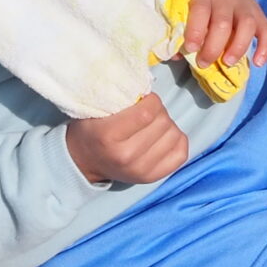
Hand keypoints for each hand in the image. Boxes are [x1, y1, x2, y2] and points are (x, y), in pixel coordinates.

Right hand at [67, 93, 189, 185]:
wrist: (85, 161)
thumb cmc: (92, 129)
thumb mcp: (97, 109)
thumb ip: (121, 98)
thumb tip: (148, 88)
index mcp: (109, 136)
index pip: (148, 112)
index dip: (151, 100)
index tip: (144, 99)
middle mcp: (126, 156)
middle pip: (163, 122)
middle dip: (159, 111)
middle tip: (147, 112)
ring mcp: (141, 170)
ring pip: (175, 135)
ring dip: (167, 125)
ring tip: (152, 125)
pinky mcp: (153, 177)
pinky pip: (181, 153)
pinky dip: (177, 140)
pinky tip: (163, 136)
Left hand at [183, 0, 266, 69]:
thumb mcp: (185, 0)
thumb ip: (179, 25)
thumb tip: (176, 55)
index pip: (201, 12)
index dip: (196, 32)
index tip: (191, 49)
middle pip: (223, 23)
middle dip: (214, 47)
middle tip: (204, 63)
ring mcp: (244, 6)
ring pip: (247, 25)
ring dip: (238, 47)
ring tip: (228, 63)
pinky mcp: (258, 13)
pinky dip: (265, 47)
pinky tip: (258, 62)